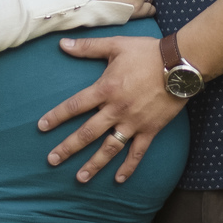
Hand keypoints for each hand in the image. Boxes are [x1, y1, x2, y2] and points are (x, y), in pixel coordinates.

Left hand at [38, 34, 183, 183]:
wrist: (180, 64)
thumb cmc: (147, 52)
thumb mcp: (116, 45)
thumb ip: (88, 47)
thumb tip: (62, 43)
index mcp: (105, 89)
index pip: (75, 106)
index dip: (57, 117)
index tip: (42, 127)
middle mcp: (116, 109)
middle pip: (87, 133)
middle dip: (68, 148)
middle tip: (52, 160)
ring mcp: (133, 122)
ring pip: (110, 147)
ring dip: (94, 164)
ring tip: (80, 178)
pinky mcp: (150, 130)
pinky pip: (137, 152)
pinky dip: (129, 167)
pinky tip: (118, 179)